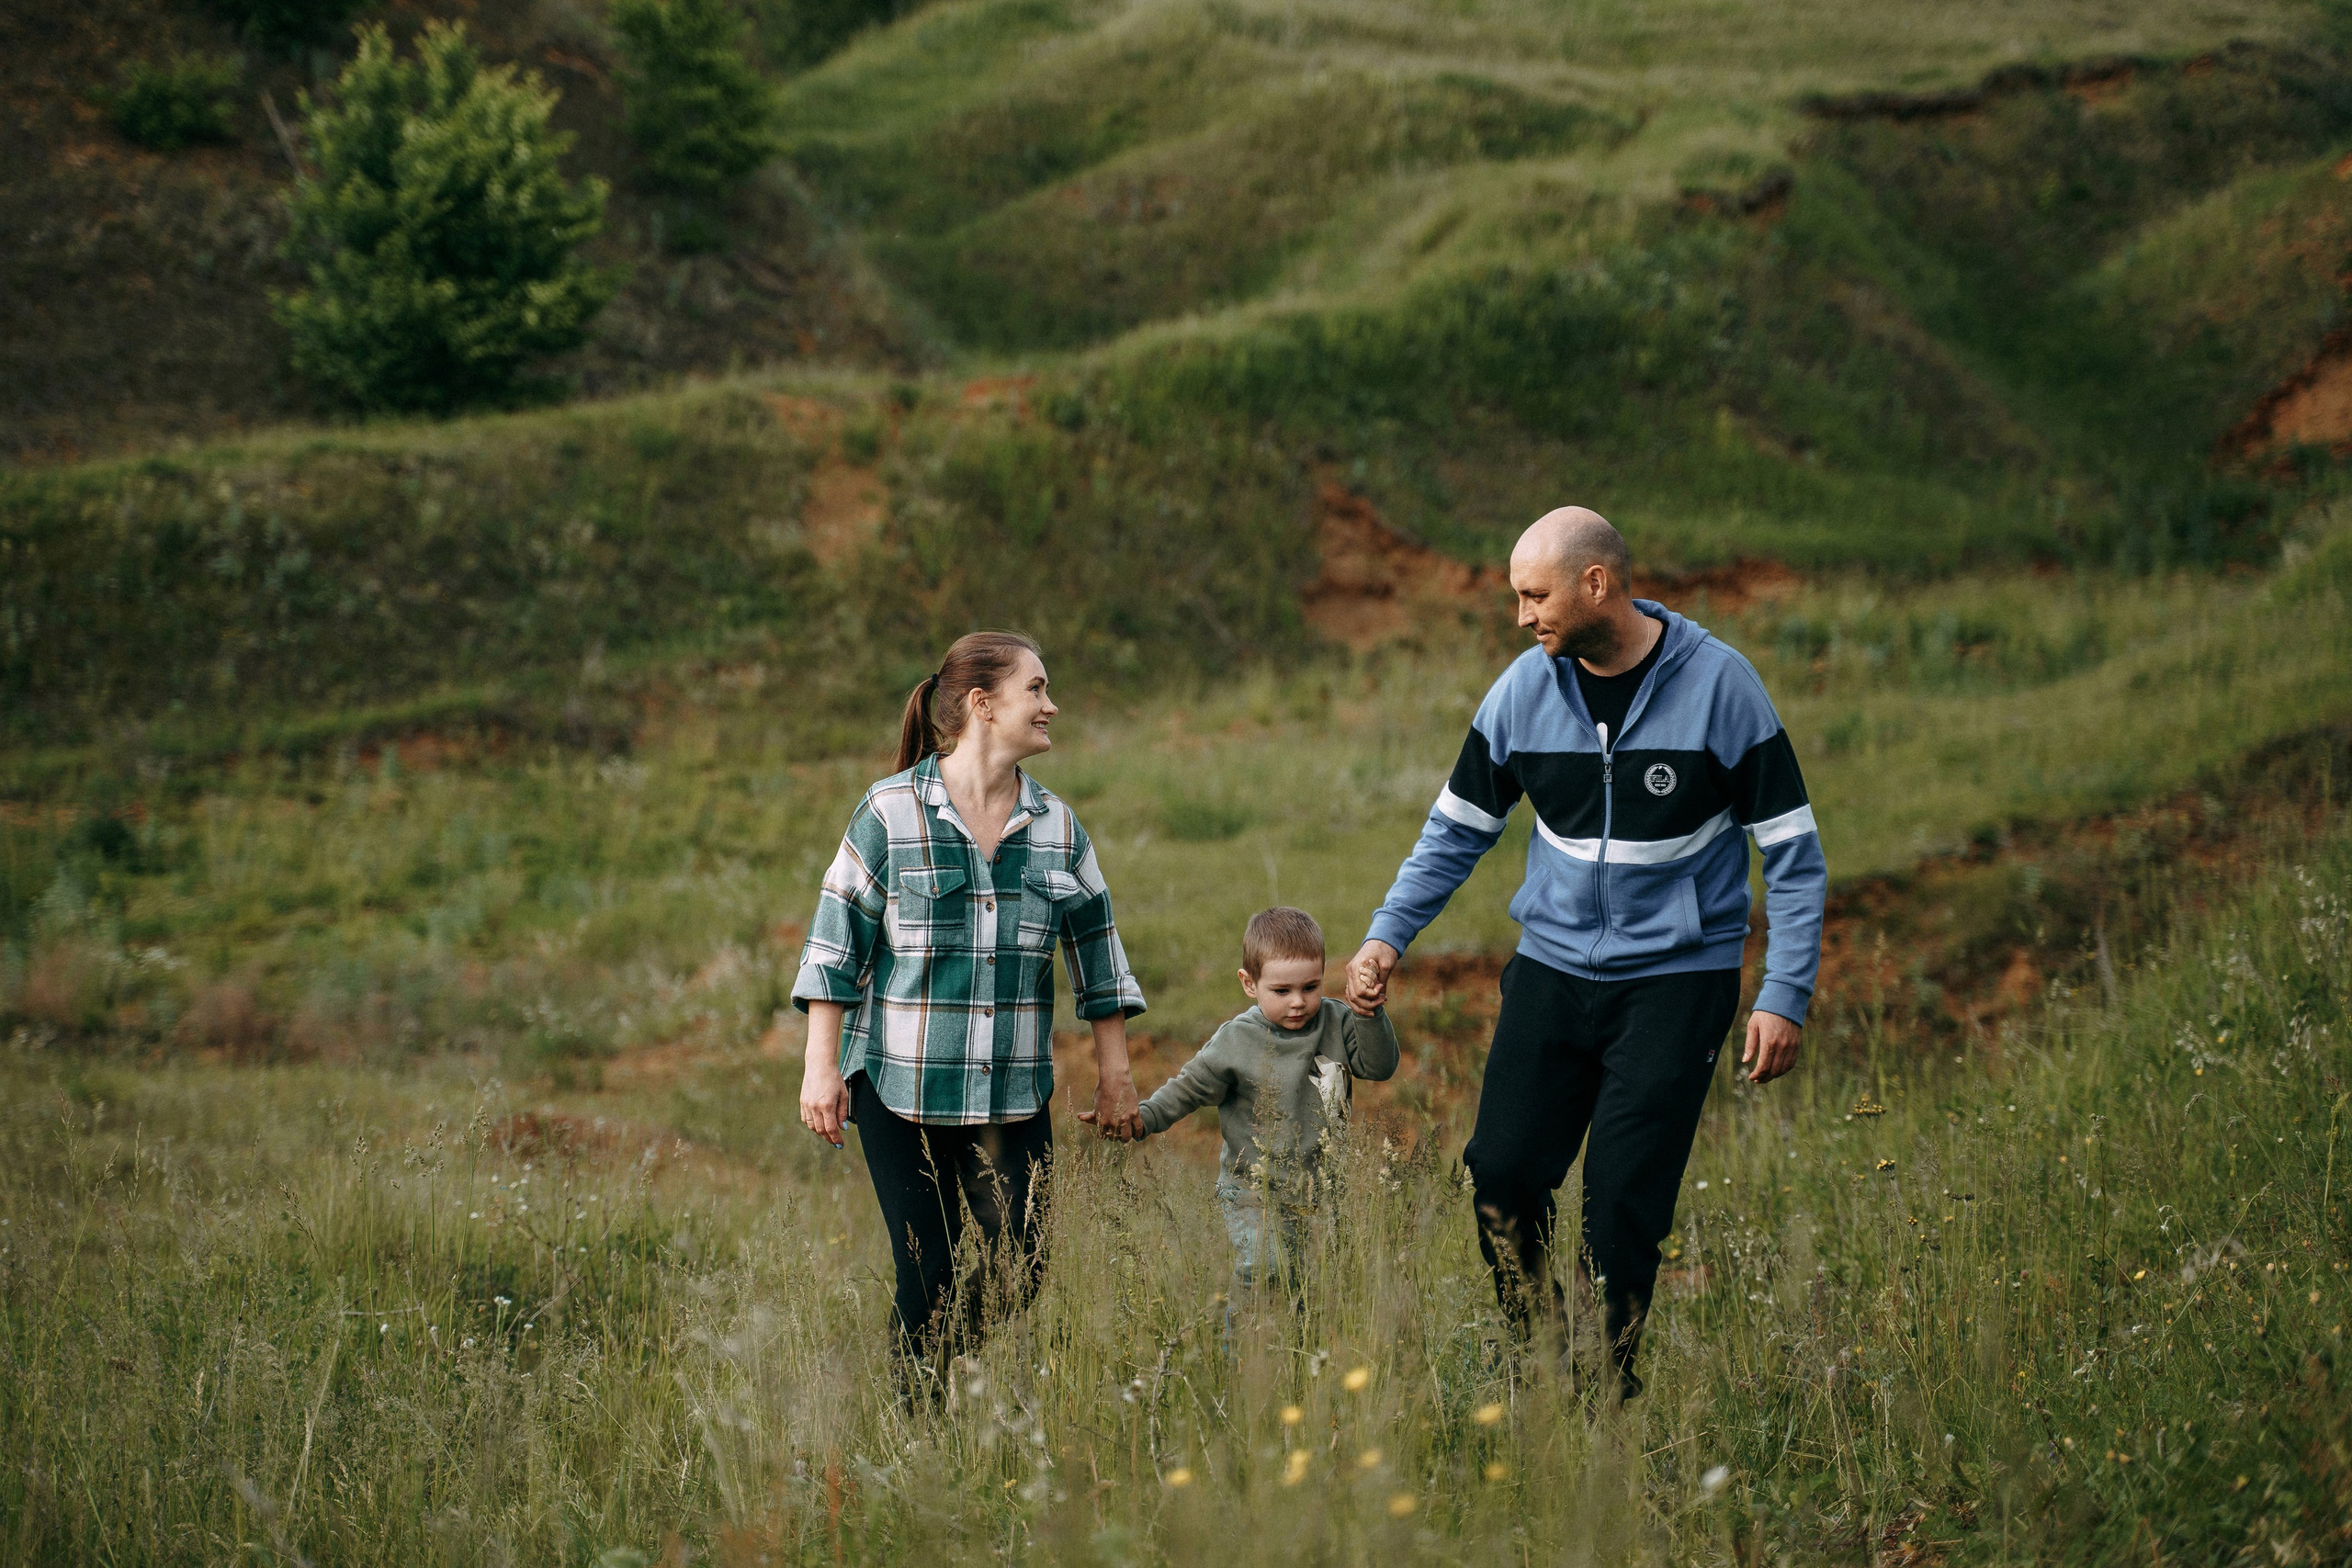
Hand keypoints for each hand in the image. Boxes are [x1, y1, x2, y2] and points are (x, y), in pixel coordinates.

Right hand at [799, 1002, 851, 1145]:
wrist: (819, 1065)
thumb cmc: (834, 1078)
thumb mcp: (843, 1094)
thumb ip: (843, 1112)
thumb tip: (842, 1128)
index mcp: (826, 1105)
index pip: (831, 1129)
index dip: (836, 1139)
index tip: (841, 1145)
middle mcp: (814, 1107)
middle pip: (821, 1130)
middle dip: (829, 1139)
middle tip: (836, 1143)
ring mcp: (807, 1105)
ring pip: (812, 1126)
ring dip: (820, 1133)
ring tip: (829, 1134)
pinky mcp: (802, 1102)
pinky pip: (806, 1119)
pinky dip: (813, 1125)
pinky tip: (819, 1125)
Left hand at [1077, 1014, 1143, 1140]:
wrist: (1115, 1079)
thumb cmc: (1103, 1089)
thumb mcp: (1096, 1103)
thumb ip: (1093, 1113)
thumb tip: (1080, 1118)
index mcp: (1102, 1121)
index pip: (1102, 1135)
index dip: (1104, 1134)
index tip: (1107, 1133)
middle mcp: (1113, 1123)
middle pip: (1114, 1137)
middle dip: (1114, 1137)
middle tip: (1116, 1135)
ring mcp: (1125, 1119)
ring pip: (1126, 1136)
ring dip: (1125, 1138)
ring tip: (1125, 1137)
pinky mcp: (1134, 1114)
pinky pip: (1138, 1128)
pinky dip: (1137, 1134)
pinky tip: (1137, 1136)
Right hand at [1347, 940, 1398, 1014]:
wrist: (1381, 940)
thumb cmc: (1385, 950)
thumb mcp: (1387, 965)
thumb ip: (1383, 981)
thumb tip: (1381, 998)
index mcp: (1356, 967)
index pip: (1360, 991)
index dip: (1372, 995)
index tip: (1382, 988)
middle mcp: (1350, 972)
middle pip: (1353, 997)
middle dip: (1368, 1004)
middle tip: (1382, 1001)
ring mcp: (1350, 975)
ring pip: (1350, 997)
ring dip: (1362, 1007)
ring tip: (1375, 1010)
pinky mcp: (1354, 977)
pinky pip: (1352, 993)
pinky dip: (1359, 1002)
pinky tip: (1370, 1005)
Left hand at [1740, 1009, 1800, 1084]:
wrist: (1785, 1001)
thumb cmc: (1765, 1012)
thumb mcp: (1753, 1025)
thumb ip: (1750, 1045)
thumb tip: (1745, 1061)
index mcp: (1769, 1042)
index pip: (1763, 1066)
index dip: (1757, 1075)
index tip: (1751, 1077)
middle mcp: (1782, 1046)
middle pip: (1774, 1070)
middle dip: (1764, 1078)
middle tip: (1757, 1079)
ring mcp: (1791, 1046)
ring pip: (1784, 1069)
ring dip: (1774, 1076)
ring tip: (1765, 1077)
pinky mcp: (1797, 1045)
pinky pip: (1792, 1063)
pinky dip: (1784, 1069)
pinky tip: (1776, 1070)